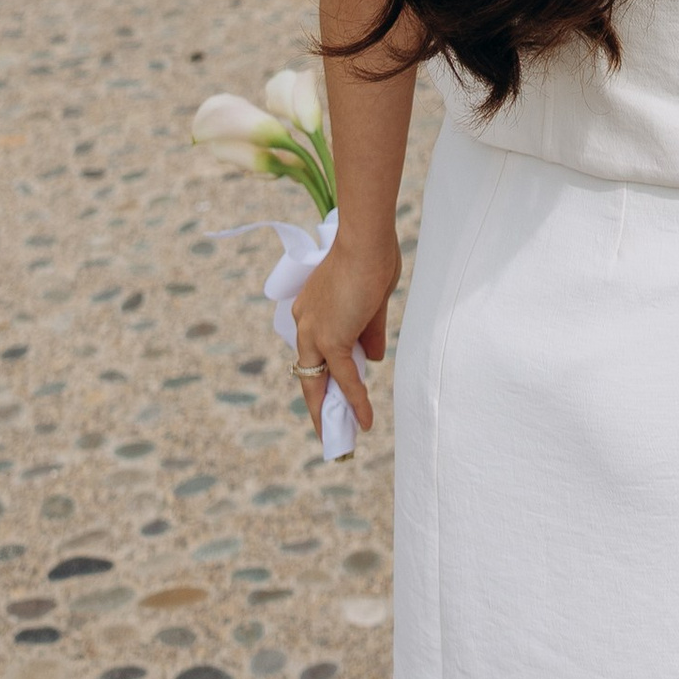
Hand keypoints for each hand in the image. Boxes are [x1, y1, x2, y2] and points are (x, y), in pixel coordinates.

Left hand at [289, 224, 399, 436]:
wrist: (367, 240)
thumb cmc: (372, 257)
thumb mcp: (371, 303)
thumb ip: (369, 333)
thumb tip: (373, 360)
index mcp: (310, 310)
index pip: (314, 352)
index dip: (324, 375)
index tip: (332, 394)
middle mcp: (304, 323)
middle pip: (309, 374)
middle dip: (318, 405)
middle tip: (327, 430)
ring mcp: (315, 332)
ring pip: (320, 382)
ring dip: (333, 412)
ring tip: (342, 438)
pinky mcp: (331, 340)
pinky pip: (344, 378)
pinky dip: (355, 401)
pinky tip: (364, 421)